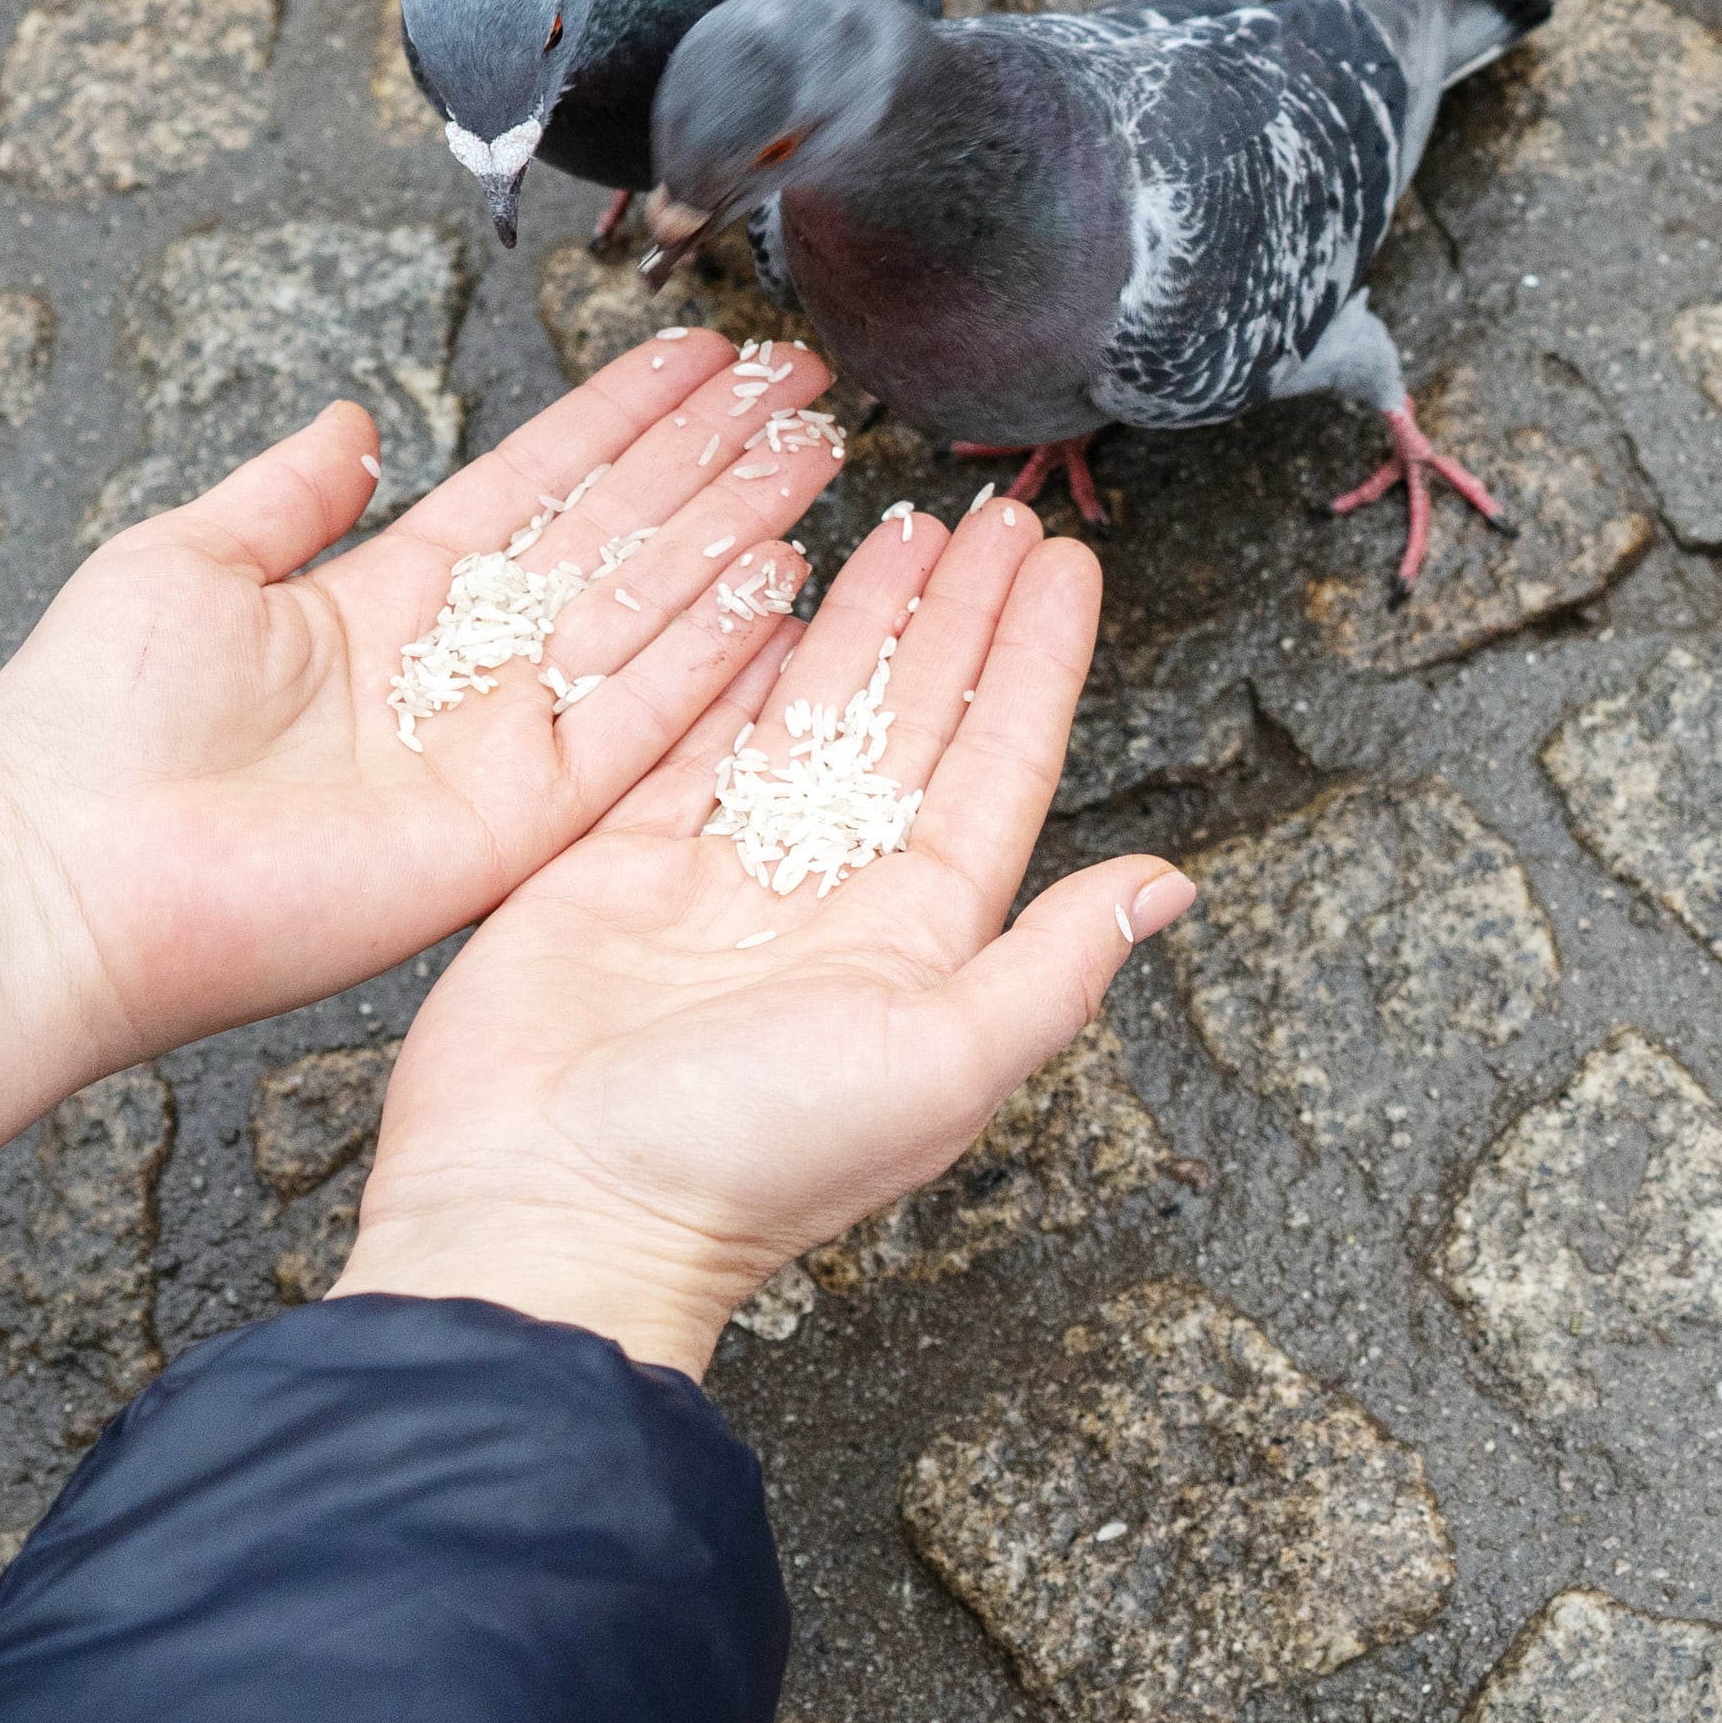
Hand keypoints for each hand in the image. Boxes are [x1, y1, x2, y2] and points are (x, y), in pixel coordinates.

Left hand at [0, 331, 850, 1197]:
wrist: (60, 877)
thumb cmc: (85, 732)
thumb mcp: (184, 560)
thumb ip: (287, 493)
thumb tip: (352, 423)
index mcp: (388, 600)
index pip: (541, 487)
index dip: (625, 418)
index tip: (701, 357)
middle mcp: (461, 669)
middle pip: (619, 540)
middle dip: (713, 459)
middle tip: (800, 390)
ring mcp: (497, 746)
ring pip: (649, 616)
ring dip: (737, 533)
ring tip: (814, 454)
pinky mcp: (513, 823)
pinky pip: (636, 729)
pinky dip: (711, 658)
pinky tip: (777, 583)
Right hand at [334, 495, 1190, 1375]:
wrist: (550, 1207)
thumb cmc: (749, 1160)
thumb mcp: (939, 1064)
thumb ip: (1053, 965)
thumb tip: (1170, 886)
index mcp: (921, 941)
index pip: (998, 765)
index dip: (1034, 662)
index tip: (1068, 567)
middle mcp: (832, 900)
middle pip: (914, 721)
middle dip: (959, 616)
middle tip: (996, 515)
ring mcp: (724, 881)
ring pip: (811, 717)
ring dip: (861, 623)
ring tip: (902, 528)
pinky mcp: (618, 868)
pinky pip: (693, 742)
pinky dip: (733, 669)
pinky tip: (769, 598)